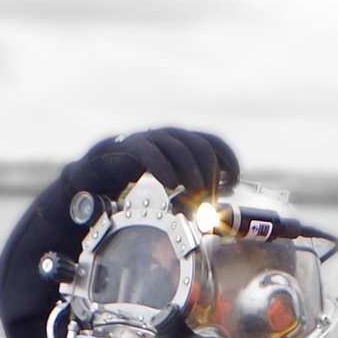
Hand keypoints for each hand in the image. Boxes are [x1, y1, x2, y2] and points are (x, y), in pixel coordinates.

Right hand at [71, 128, 237, 218]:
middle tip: (209, 197)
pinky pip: (152, 155)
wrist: (103, 166)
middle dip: (210, 174)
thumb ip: (192, 184)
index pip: (214, 142)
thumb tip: (215, 203)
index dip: (228, 160)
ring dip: (192, 175)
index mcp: (183, 139)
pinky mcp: (133, 146)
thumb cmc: (142, 175)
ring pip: (181, 150)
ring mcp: (152, 138)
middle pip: (201, 147)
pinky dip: (165, 170)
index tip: (234, 182)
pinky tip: (171, 186)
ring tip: (194, 196)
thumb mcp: (173, 179)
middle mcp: (171, 134)